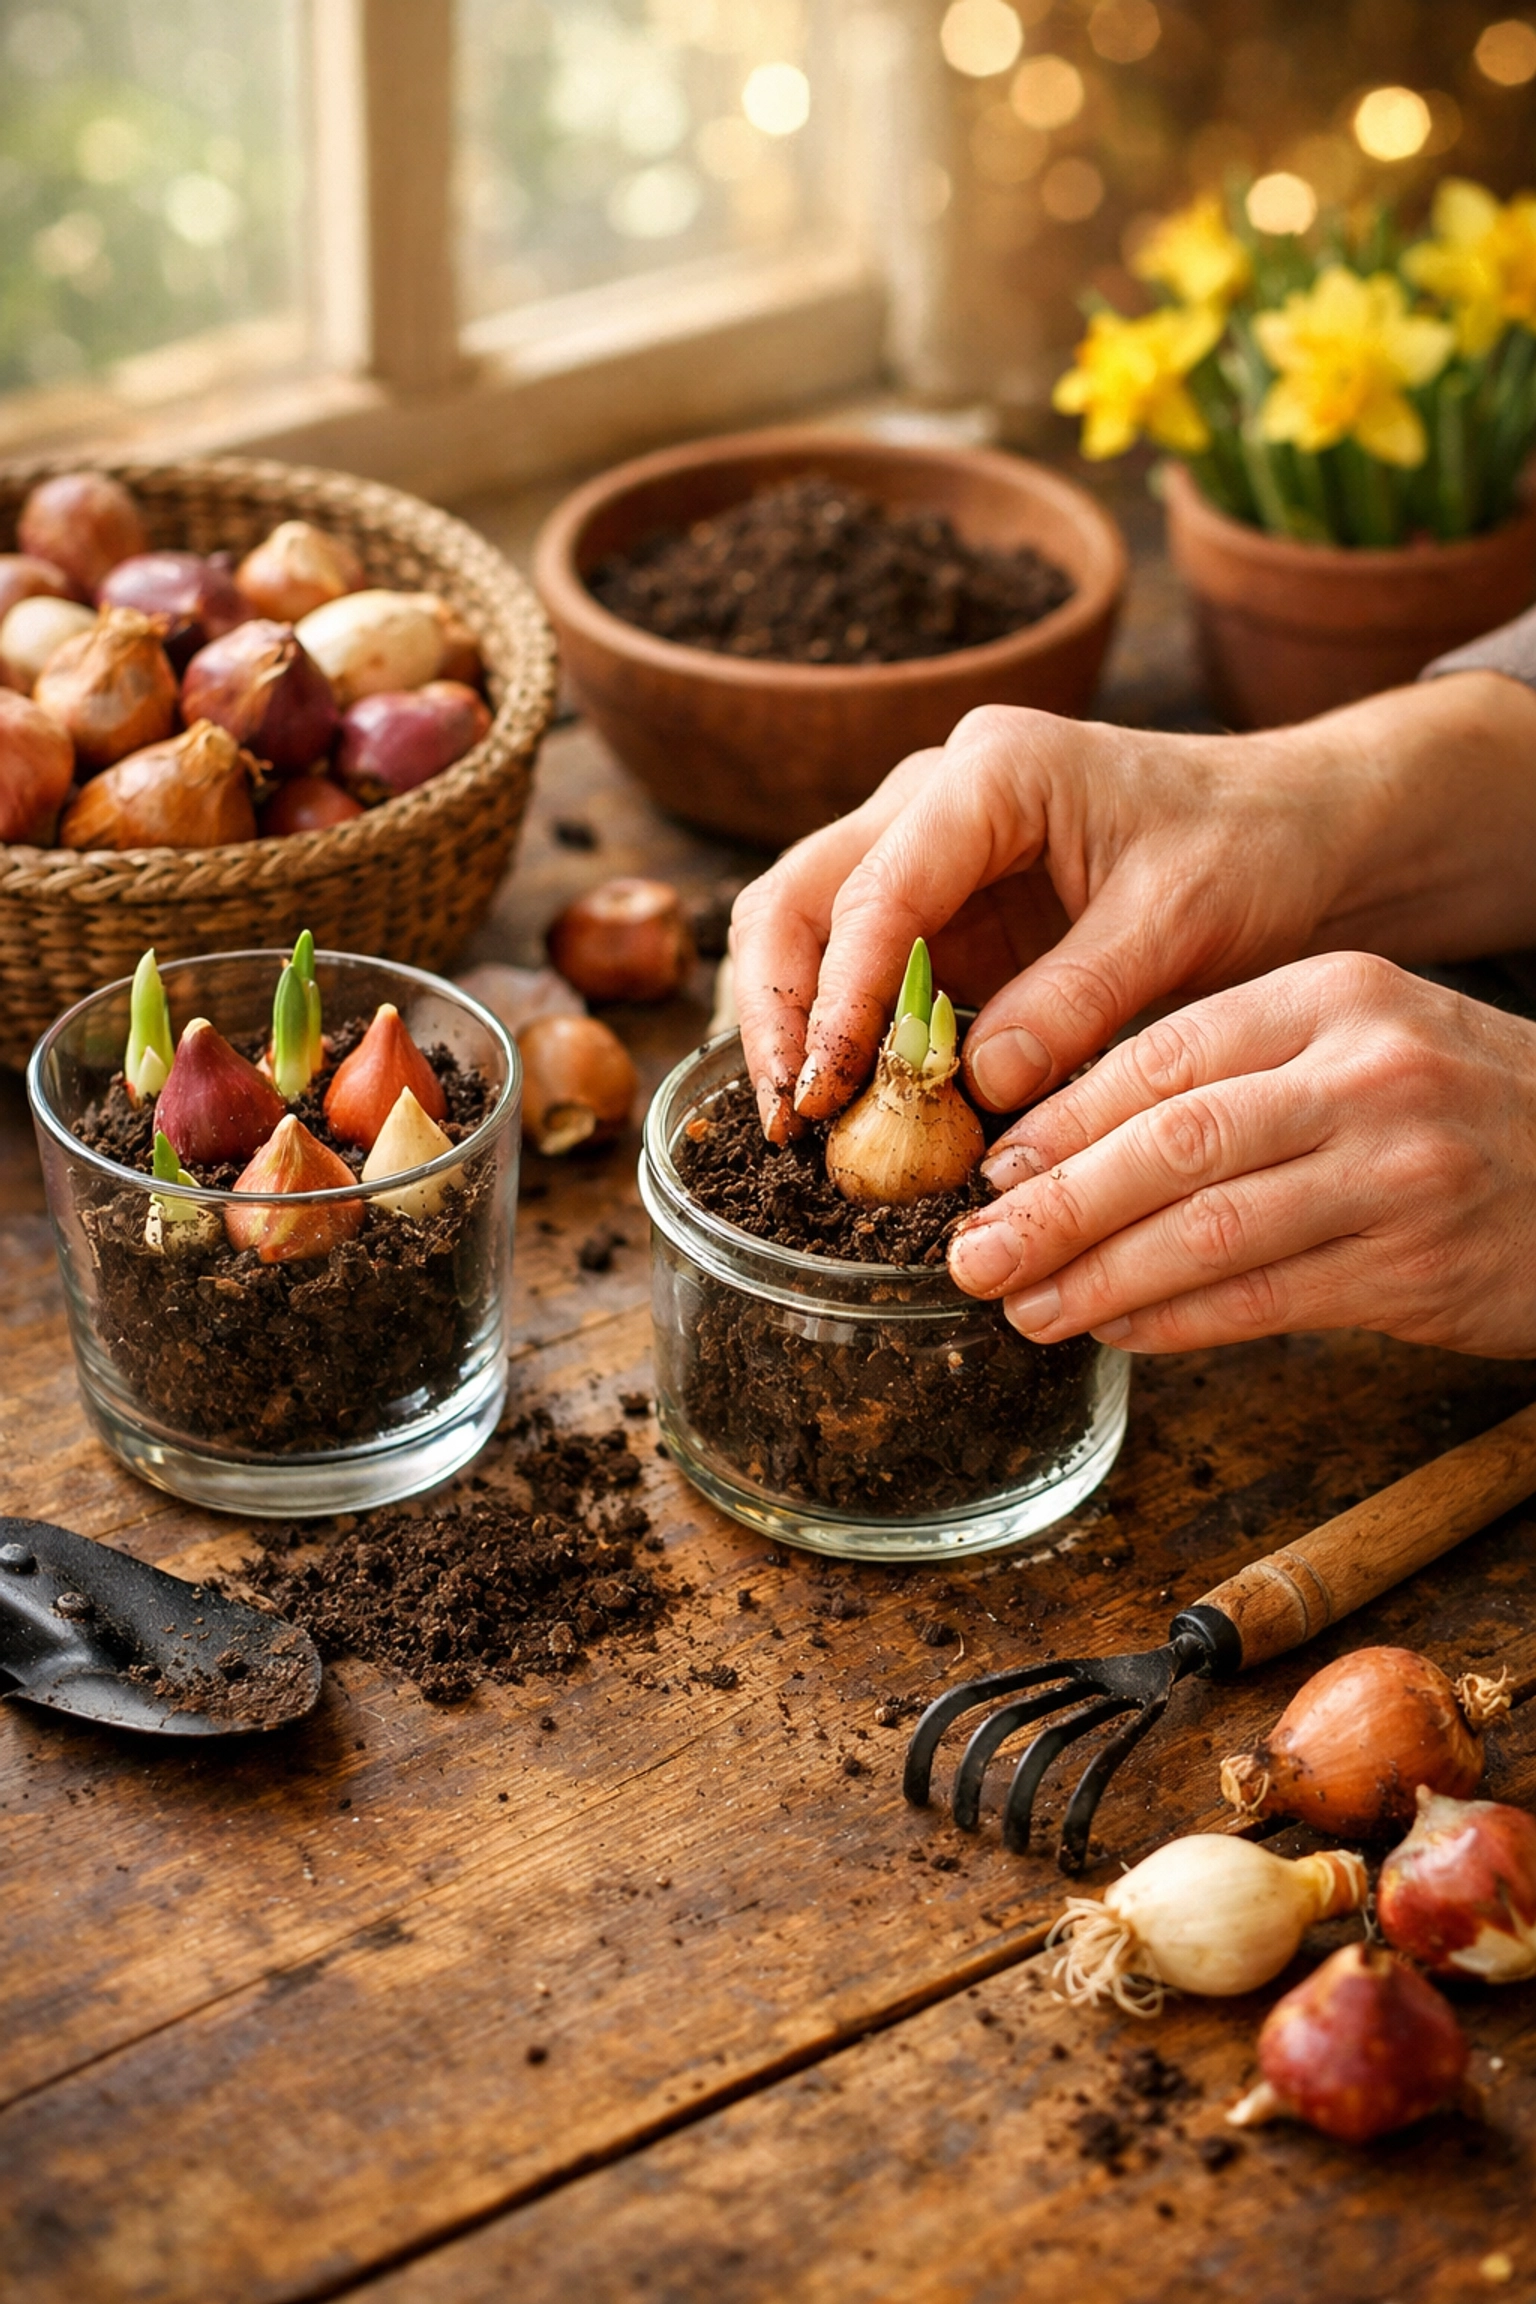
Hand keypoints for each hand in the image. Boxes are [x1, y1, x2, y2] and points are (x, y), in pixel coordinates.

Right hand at [729, 673, 1535, 1143]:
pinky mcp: (942, 916)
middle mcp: (936, 800)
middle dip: (779, 1010)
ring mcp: (929, 856)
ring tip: (806, 1132)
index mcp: (993, 774)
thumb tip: (977, 1088)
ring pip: (808, 934)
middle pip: (801, 897)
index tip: (828, 1089)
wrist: (1297, 833)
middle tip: (789, 1119)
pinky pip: (863, 978)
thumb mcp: (1180, 924)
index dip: (842, 997)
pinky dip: (849, 1044)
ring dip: (798, 1031)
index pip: (876, 889)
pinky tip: (859, 1116)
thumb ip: (1077, 1000)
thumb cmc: (1250, 850)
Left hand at [947, 952, 1535, 1358]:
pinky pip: (1262, 1299)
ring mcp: (1398, 1171)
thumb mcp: (1356, 1043)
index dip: (1063, 1119)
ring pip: (1208, 1232)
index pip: (1164, 1054)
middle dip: (1055, 1208)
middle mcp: (1366, 1073)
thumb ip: (1233, 1075)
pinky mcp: (1416, 1266)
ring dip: (1098, 1278)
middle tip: (973, 1252)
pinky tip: (1115, 1330)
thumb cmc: (1455, 1107)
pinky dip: (1174, 1321)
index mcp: (1333, 996)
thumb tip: (1063, 1144)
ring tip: (1024, 1305)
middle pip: (1172, 1144)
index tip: (992, 1168)